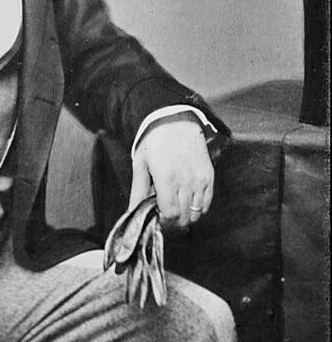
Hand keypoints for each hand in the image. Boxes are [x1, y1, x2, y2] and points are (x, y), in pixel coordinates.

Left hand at [129, 112, 213, 228]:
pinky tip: (188, 200)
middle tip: (166, 212)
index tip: (158, 215)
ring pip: (197, 213)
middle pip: (184, 217)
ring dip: (186, 215)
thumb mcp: (140, 163)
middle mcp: (186, 181)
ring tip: (176, 205)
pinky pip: (207, 204)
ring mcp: (200, 179)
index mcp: (166, 178)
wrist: (176, 120)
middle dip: (174, 221)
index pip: (170, 214)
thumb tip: (132, 211)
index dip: (163, 219)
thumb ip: (138, 190)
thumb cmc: (154, 141)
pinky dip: (198, 208)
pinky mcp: (209, 176)